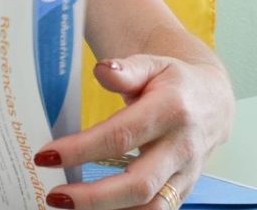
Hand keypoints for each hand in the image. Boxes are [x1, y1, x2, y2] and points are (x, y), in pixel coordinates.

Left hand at [33, 55, 233, 209]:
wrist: (213, 100)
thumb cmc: (173, 81)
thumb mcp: (151, 63)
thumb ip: (126, 69)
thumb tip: (102, 71)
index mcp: (170, 111)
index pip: (120, 136)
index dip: (81, 150)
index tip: (46, 156)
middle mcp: (181, 147)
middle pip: (138, 184)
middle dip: (93, 196)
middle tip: (55, 196)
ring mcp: (187, 173)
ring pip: (152, 207)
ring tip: (69, 206)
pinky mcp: (185, 189)